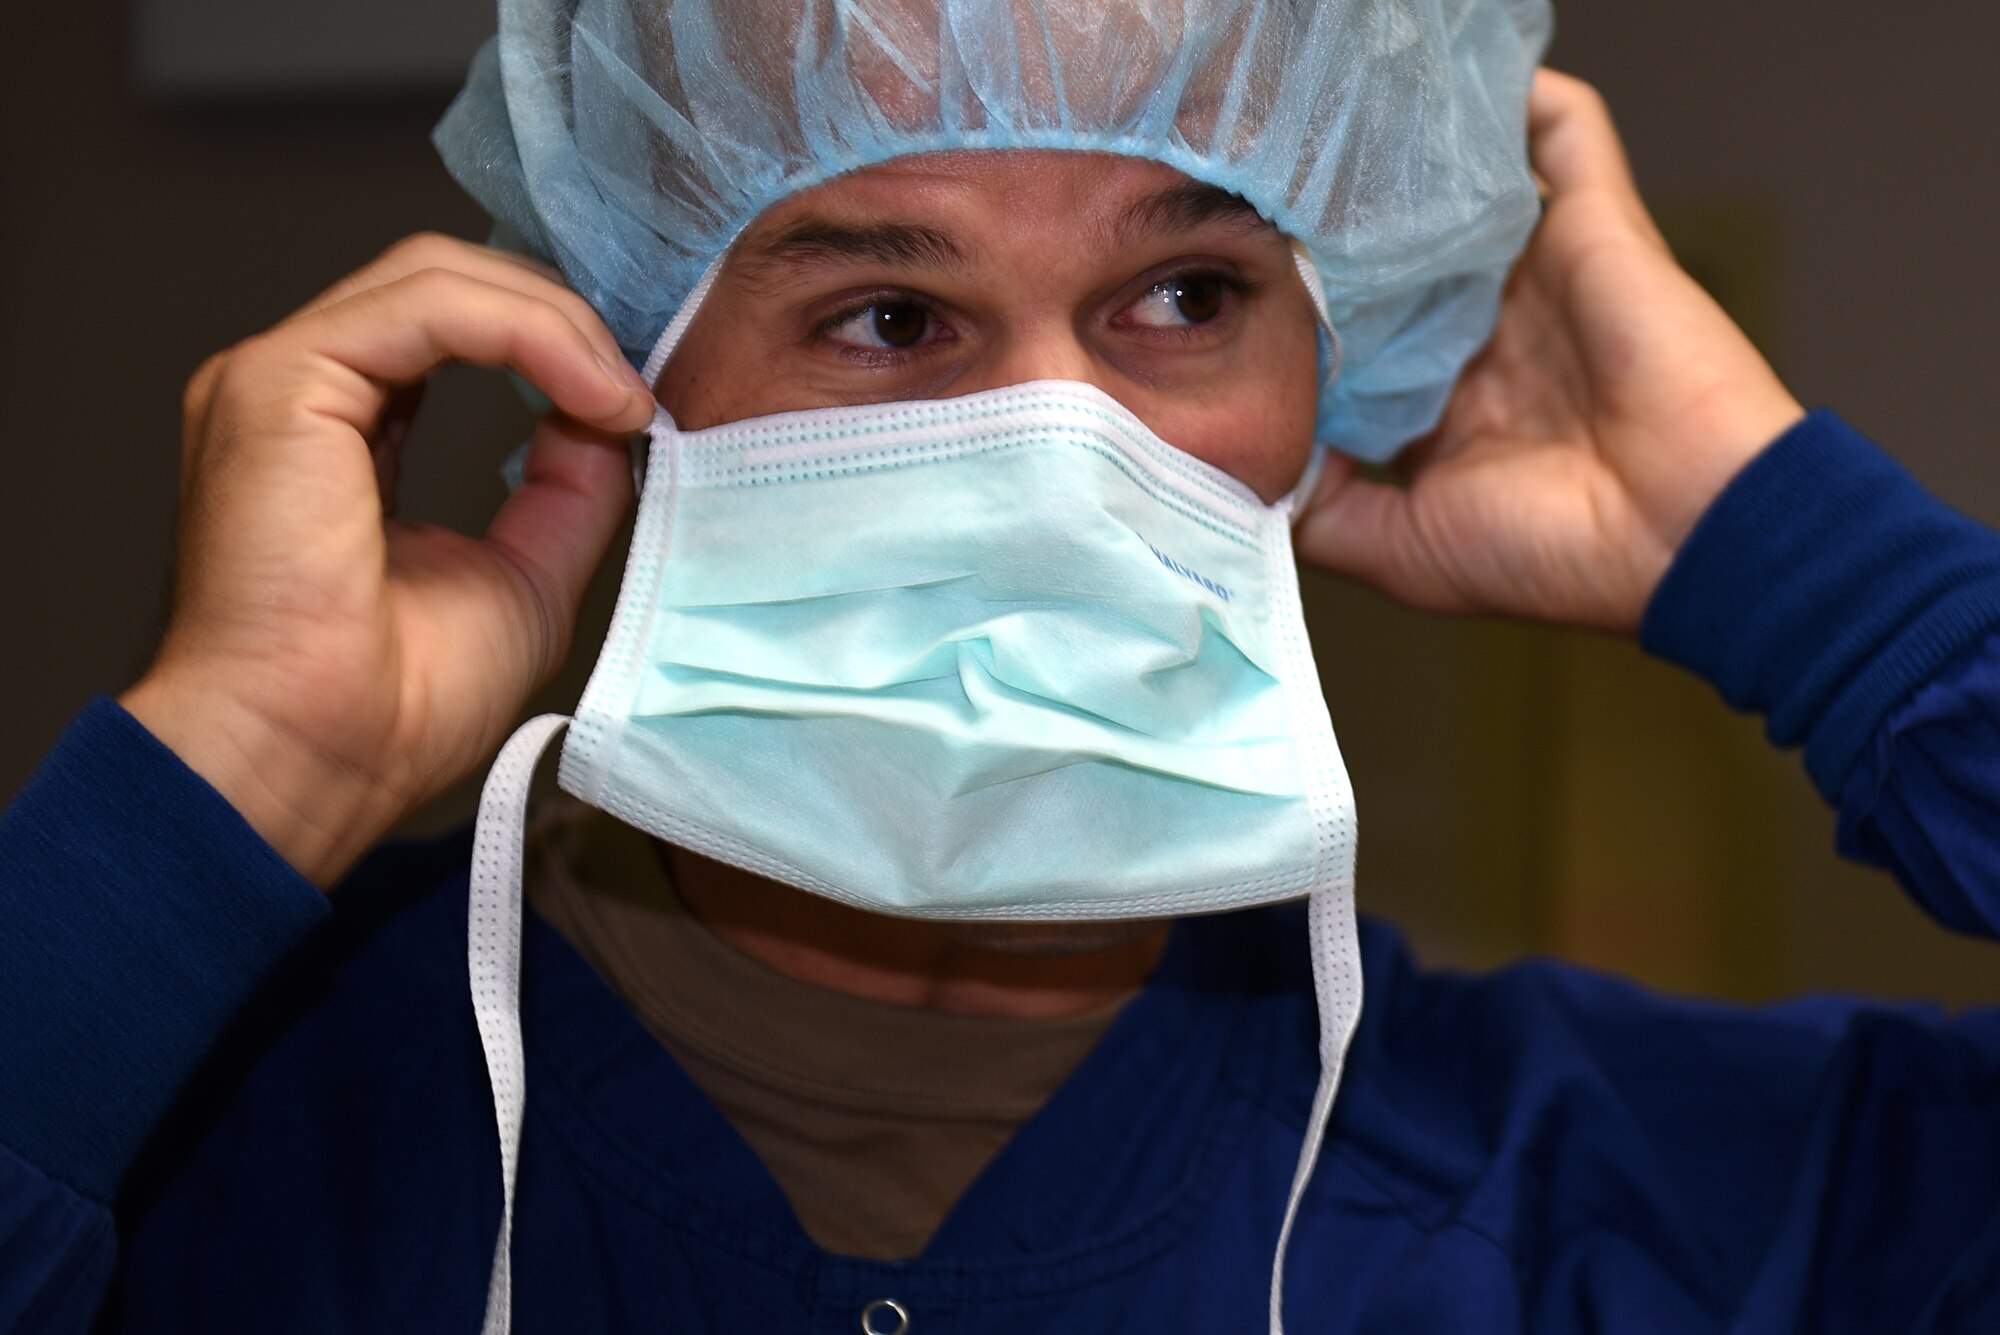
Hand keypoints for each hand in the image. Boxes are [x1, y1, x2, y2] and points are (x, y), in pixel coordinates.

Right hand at [121, 235, 655, 886]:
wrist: (320, 760)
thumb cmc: (395, 704)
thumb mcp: (526, 575)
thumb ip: (567, 489)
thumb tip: (612, 415)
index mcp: (338, 431)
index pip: (450, 327)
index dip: (553, 342)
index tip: (633, 401)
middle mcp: (300, 391)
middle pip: (446, 281)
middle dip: (563, 320)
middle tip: (639, 391)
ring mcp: (278, 377)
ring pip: (438, 276)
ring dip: (557, 325)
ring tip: (623, 399)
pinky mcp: (280, 380)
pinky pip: (428, 306)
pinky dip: (527, 333)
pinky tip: (591, 394)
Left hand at [1297, 68, 1805, 631]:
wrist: (1683, 534)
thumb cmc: (1554, 555)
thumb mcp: (1403, 552)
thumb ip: (1325, 512)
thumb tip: (1259, 471)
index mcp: (1449, 404)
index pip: (1361, 337)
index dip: (1306, 317)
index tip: (1243, 297)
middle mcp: (1491, 332)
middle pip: (1401, 256)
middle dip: (1341, 229)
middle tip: (1269, 202)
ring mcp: (1542, 274)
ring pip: (1464, 186)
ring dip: (1413, 158)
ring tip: (1342, 134)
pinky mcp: (1597, 223)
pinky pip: (1561, 128)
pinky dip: (1514, 98)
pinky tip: (1441, 98)